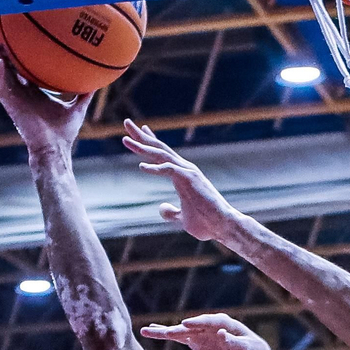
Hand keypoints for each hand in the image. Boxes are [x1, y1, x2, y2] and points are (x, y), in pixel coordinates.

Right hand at [0, 33, 90, 157]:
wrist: (54, 148)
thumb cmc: (64, 132)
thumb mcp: (77, 107)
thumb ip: (85, 94)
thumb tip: (98, 81)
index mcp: (33, 92)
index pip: (23, 69)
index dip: (19, 55)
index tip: (20, 39)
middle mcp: (21, 93)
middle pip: (7, 67)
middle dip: (1, 50)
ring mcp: (14, 99)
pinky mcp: (10, 106)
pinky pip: (0, 87)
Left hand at [121, 119, 239, 240]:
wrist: (223, 226)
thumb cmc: (207, 223)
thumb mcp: (183, 219)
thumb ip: (171, 212)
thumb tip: (161, 208)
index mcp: (184, 175)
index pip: (164, 154)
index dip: (151, 141)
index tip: (141, 130)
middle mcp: (186, 169)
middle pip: (160, 148)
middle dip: (142, 136)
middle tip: (126, 123)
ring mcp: (188, 172)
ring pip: (161, 155)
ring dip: (142, 146)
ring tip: (125, 139)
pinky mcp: (190, 179)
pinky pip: (169, 169)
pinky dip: (155, 168)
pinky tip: (141, 167)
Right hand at [141, 313, 272, 349]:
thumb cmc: (248, 348)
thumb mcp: (243, 347)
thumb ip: (232, 341)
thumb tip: (222, 333)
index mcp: (222, 322)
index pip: (207, 321)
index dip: (196, 322)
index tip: (185, 324)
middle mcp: (207, 325)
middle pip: (190, 326)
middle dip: (177, 329)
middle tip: (165, 332)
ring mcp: (200, 332)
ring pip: (180, 331)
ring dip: (163, 332)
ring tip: (145, 331)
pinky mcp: (195, 340)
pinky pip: (178, 337)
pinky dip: (166, 335)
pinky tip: (152, 332)